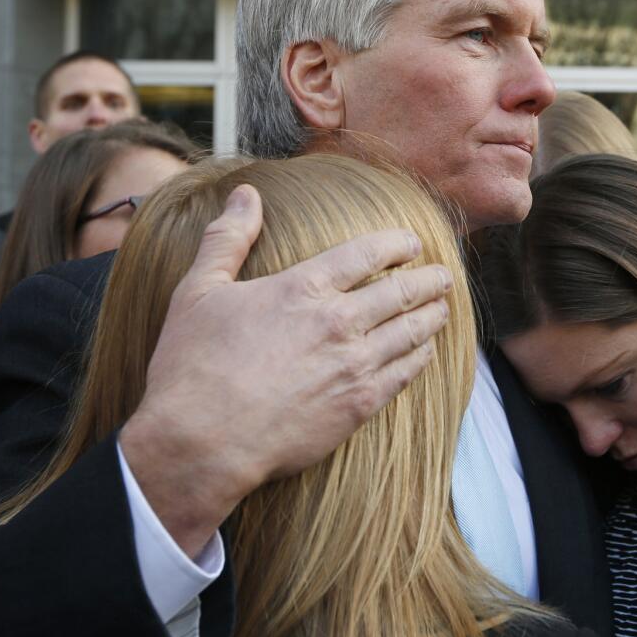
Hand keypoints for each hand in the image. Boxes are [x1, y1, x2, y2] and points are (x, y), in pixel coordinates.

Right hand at [120, 184, 452, 555]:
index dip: (398, 244)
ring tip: (443, 306)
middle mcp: (338, 322)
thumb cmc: (193, 366)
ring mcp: (354, 366)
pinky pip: (405, 373)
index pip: (368, 253)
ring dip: (433, 315)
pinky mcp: (359, 406)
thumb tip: (245, 194)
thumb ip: (227, 238)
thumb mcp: (198, 291)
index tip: (412, 243)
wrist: (202, 442)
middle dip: (429, 279)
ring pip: (412, 332)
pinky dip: (421, 356)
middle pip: (401, 291)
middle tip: (444, 275)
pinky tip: (425, 350)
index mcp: (303, 288)